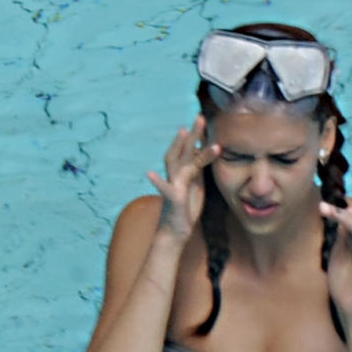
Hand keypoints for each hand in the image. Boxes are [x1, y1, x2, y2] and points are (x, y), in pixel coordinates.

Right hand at [147, 116, 217, 240]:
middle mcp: (176, 177)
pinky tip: (149, 174)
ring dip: (184, 149)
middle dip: (192, 135)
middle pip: (183, 151)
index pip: (189, 151)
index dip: (195, 136)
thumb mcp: (196, 187)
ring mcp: (173, 187)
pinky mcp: (172, 200)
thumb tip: (202, 154)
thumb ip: (197, 170)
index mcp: (184, 173)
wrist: (173, 234)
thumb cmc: (185, 210)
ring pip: (179, 165)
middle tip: (200, 117)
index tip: (202, 119)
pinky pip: (163, 189)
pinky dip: (157, 181)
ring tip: (185, 132)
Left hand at [320, 201, 351, 327]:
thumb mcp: (337, 258)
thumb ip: (339, 241)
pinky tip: (349, 225)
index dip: (338, 213)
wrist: (350, 309)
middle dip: (341, 213)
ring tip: (335, 213)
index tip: (322, 206)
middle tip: (324, 206)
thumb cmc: (343, 286)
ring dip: (349, 220)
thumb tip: (337, 220)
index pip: (351, 224)